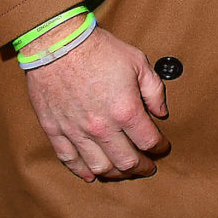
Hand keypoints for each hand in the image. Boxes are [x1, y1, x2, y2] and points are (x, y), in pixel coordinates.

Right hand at [22, 24, 170, 180]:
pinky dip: (82, 171)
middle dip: (141, 167)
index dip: (159, 147)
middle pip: (126, 161)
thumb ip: (154, 90)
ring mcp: (76, 131)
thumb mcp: (138, 62)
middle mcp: (101, 127)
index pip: (148, 141)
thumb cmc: (99, 50)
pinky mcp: (55, 131)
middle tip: (147, 167)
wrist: (58, 44)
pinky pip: (69, 160)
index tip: (162, 147)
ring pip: (99, 166)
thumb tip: (161, 112)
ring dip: (115, 174)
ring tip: (124, 172)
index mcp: (125, 110)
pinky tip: (91, 174)